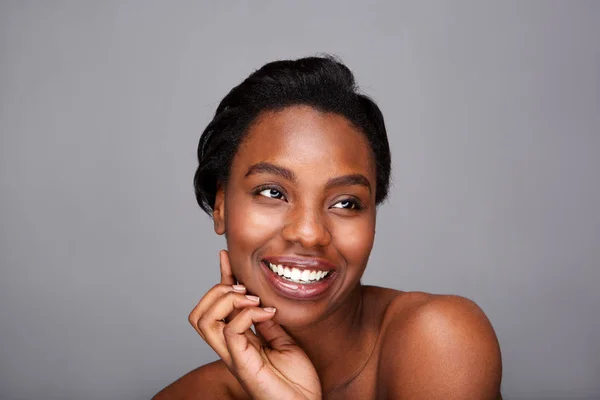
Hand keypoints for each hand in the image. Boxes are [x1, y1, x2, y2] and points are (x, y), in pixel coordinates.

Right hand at [189, 250, 321, 399]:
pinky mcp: (242, 365)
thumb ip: (267, 321)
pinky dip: (247, 314)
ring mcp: (233, 356)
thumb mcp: (283, 339)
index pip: (218, 306)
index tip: (225, 255)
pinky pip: (230, 331)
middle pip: (198, 314)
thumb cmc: (296, 380)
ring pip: (203, 320)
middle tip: (247, 289)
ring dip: (226, 300)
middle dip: (217, 289)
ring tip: (252, 300)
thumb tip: (260, 299)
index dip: (220, 278)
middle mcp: (229, 347)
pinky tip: (266, 313)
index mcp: (238, 340)